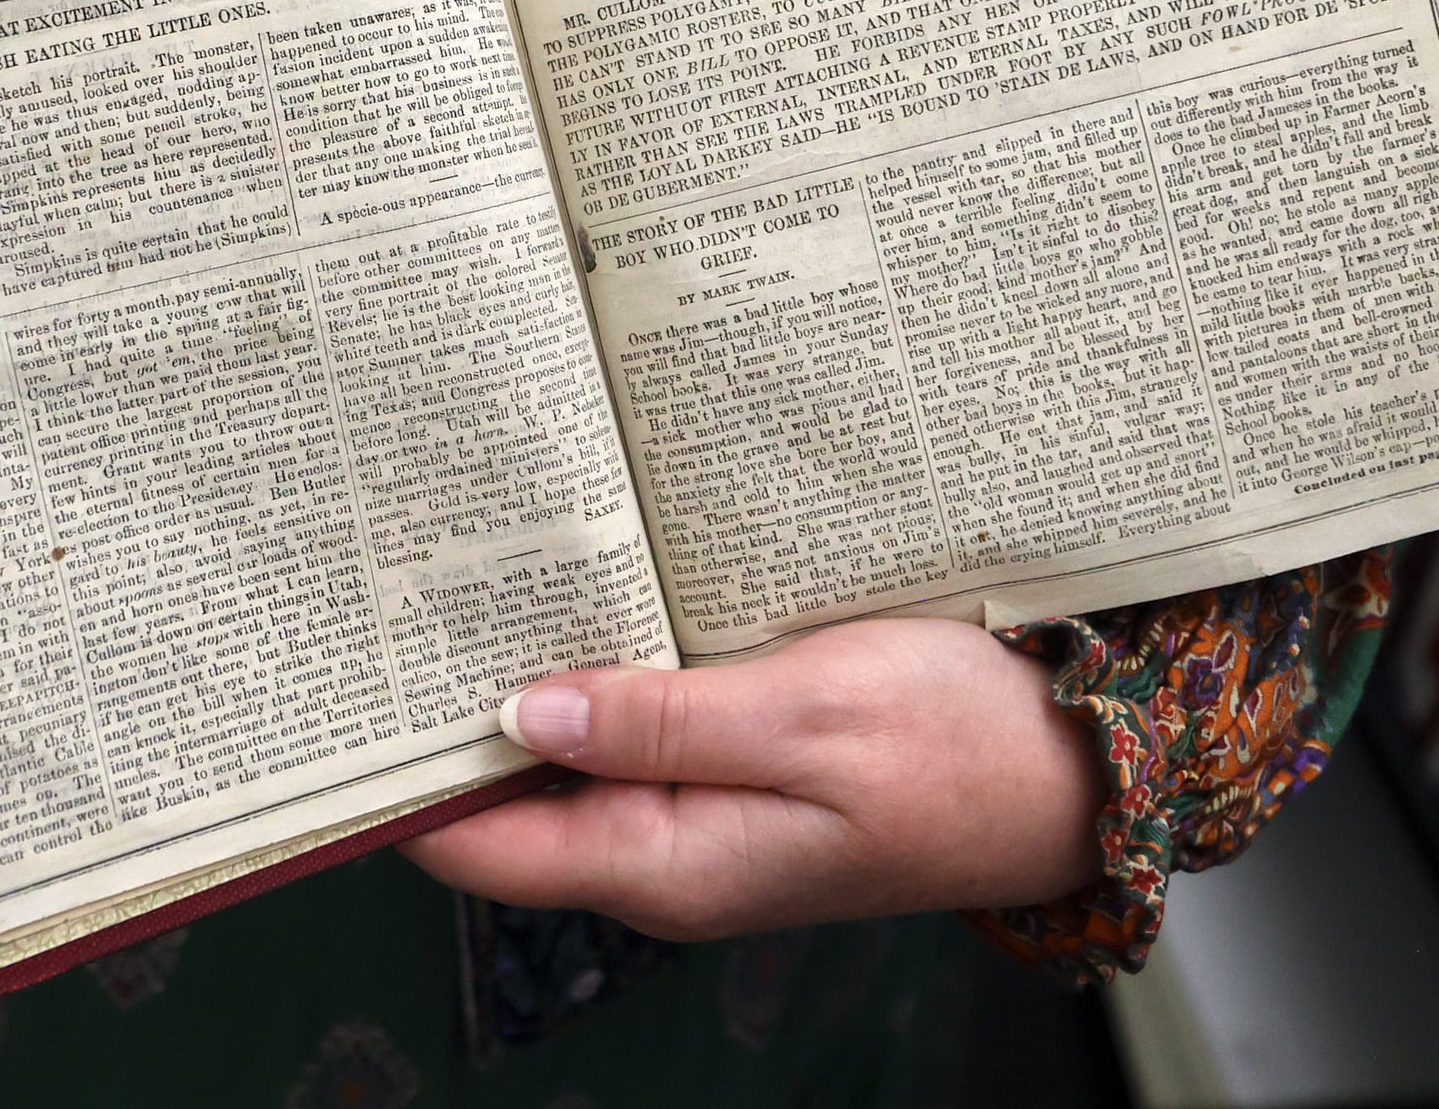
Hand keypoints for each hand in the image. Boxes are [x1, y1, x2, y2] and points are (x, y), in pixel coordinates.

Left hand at [403, 617, 1102, 940]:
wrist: (1088, 767)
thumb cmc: (968, 747)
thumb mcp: (809, 715)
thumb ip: (660, 720)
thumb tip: (521, 710)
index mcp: (668, 862)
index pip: (480, 844)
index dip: (402, 779)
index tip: (350, 693)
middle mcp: (669, 853)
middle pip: (511, 796)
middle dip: (453, 711)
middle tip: (397, 592)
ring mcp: (703, 813)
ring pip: (571, 752)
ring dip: (525, 677)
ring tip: (467, 575)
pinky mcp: (739, 768)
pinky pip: (636, 726)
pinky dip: (598, 665)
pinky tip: (579, 593)